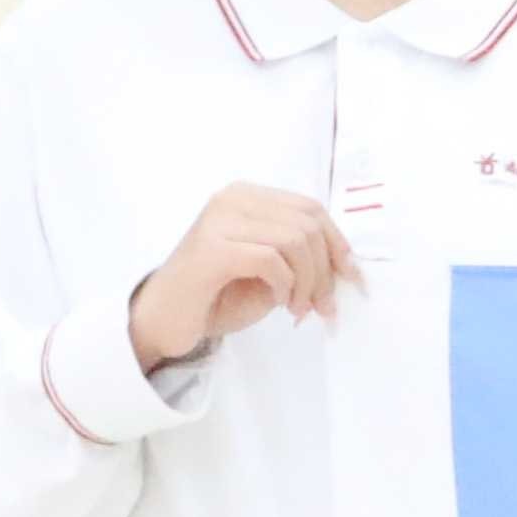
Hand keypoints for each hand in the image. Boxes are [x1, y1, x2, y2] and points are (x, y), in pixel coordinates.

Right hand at [125, 182, 354, 369]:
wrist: (163, 320)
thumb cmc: (217, 297)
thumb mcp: (271, 273)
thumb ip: (302, 259)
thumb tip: (347, 266)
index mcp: (248, 196)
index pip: (311, 209)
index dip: (339, 244)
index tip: (354, 280)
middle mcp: (233, 198)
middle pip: (308, 223)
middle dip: (326, 270)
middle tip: (323, 307)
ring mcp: (219, 220)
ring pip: (294, 240)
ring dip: (308, 282)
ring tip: (299, 309)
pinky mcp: (211, 249)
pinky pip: (270, 259)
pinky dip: (285, 285)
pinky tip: (280, 303)